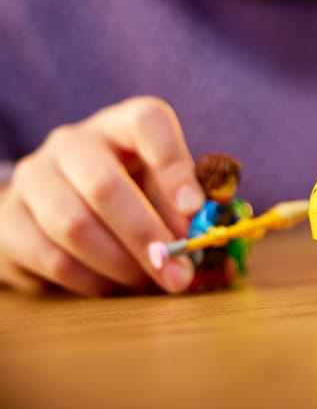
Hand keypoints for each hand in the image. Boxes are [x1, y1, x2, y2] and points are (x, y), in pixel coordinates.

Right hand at [0, 97, 205, 295]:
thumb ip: (187, 200)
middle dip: (146, 236)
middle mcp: (72, 142)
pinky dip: (90, 280)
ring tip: (149, 282)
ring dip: (119, 263)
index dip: (173, 164)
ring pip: (73, 225)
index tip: (195, 208)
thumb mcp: (161, 184)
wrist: (54, 206)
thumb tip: (205, 231)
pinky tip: (114, 287)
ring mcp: (34, 178)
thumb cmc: (129, 191)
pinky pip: (50, 257)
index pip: (147, 121)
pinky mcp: (7, 219)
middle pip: (105, 185)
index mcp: (121, 124)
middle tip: (178, 273)